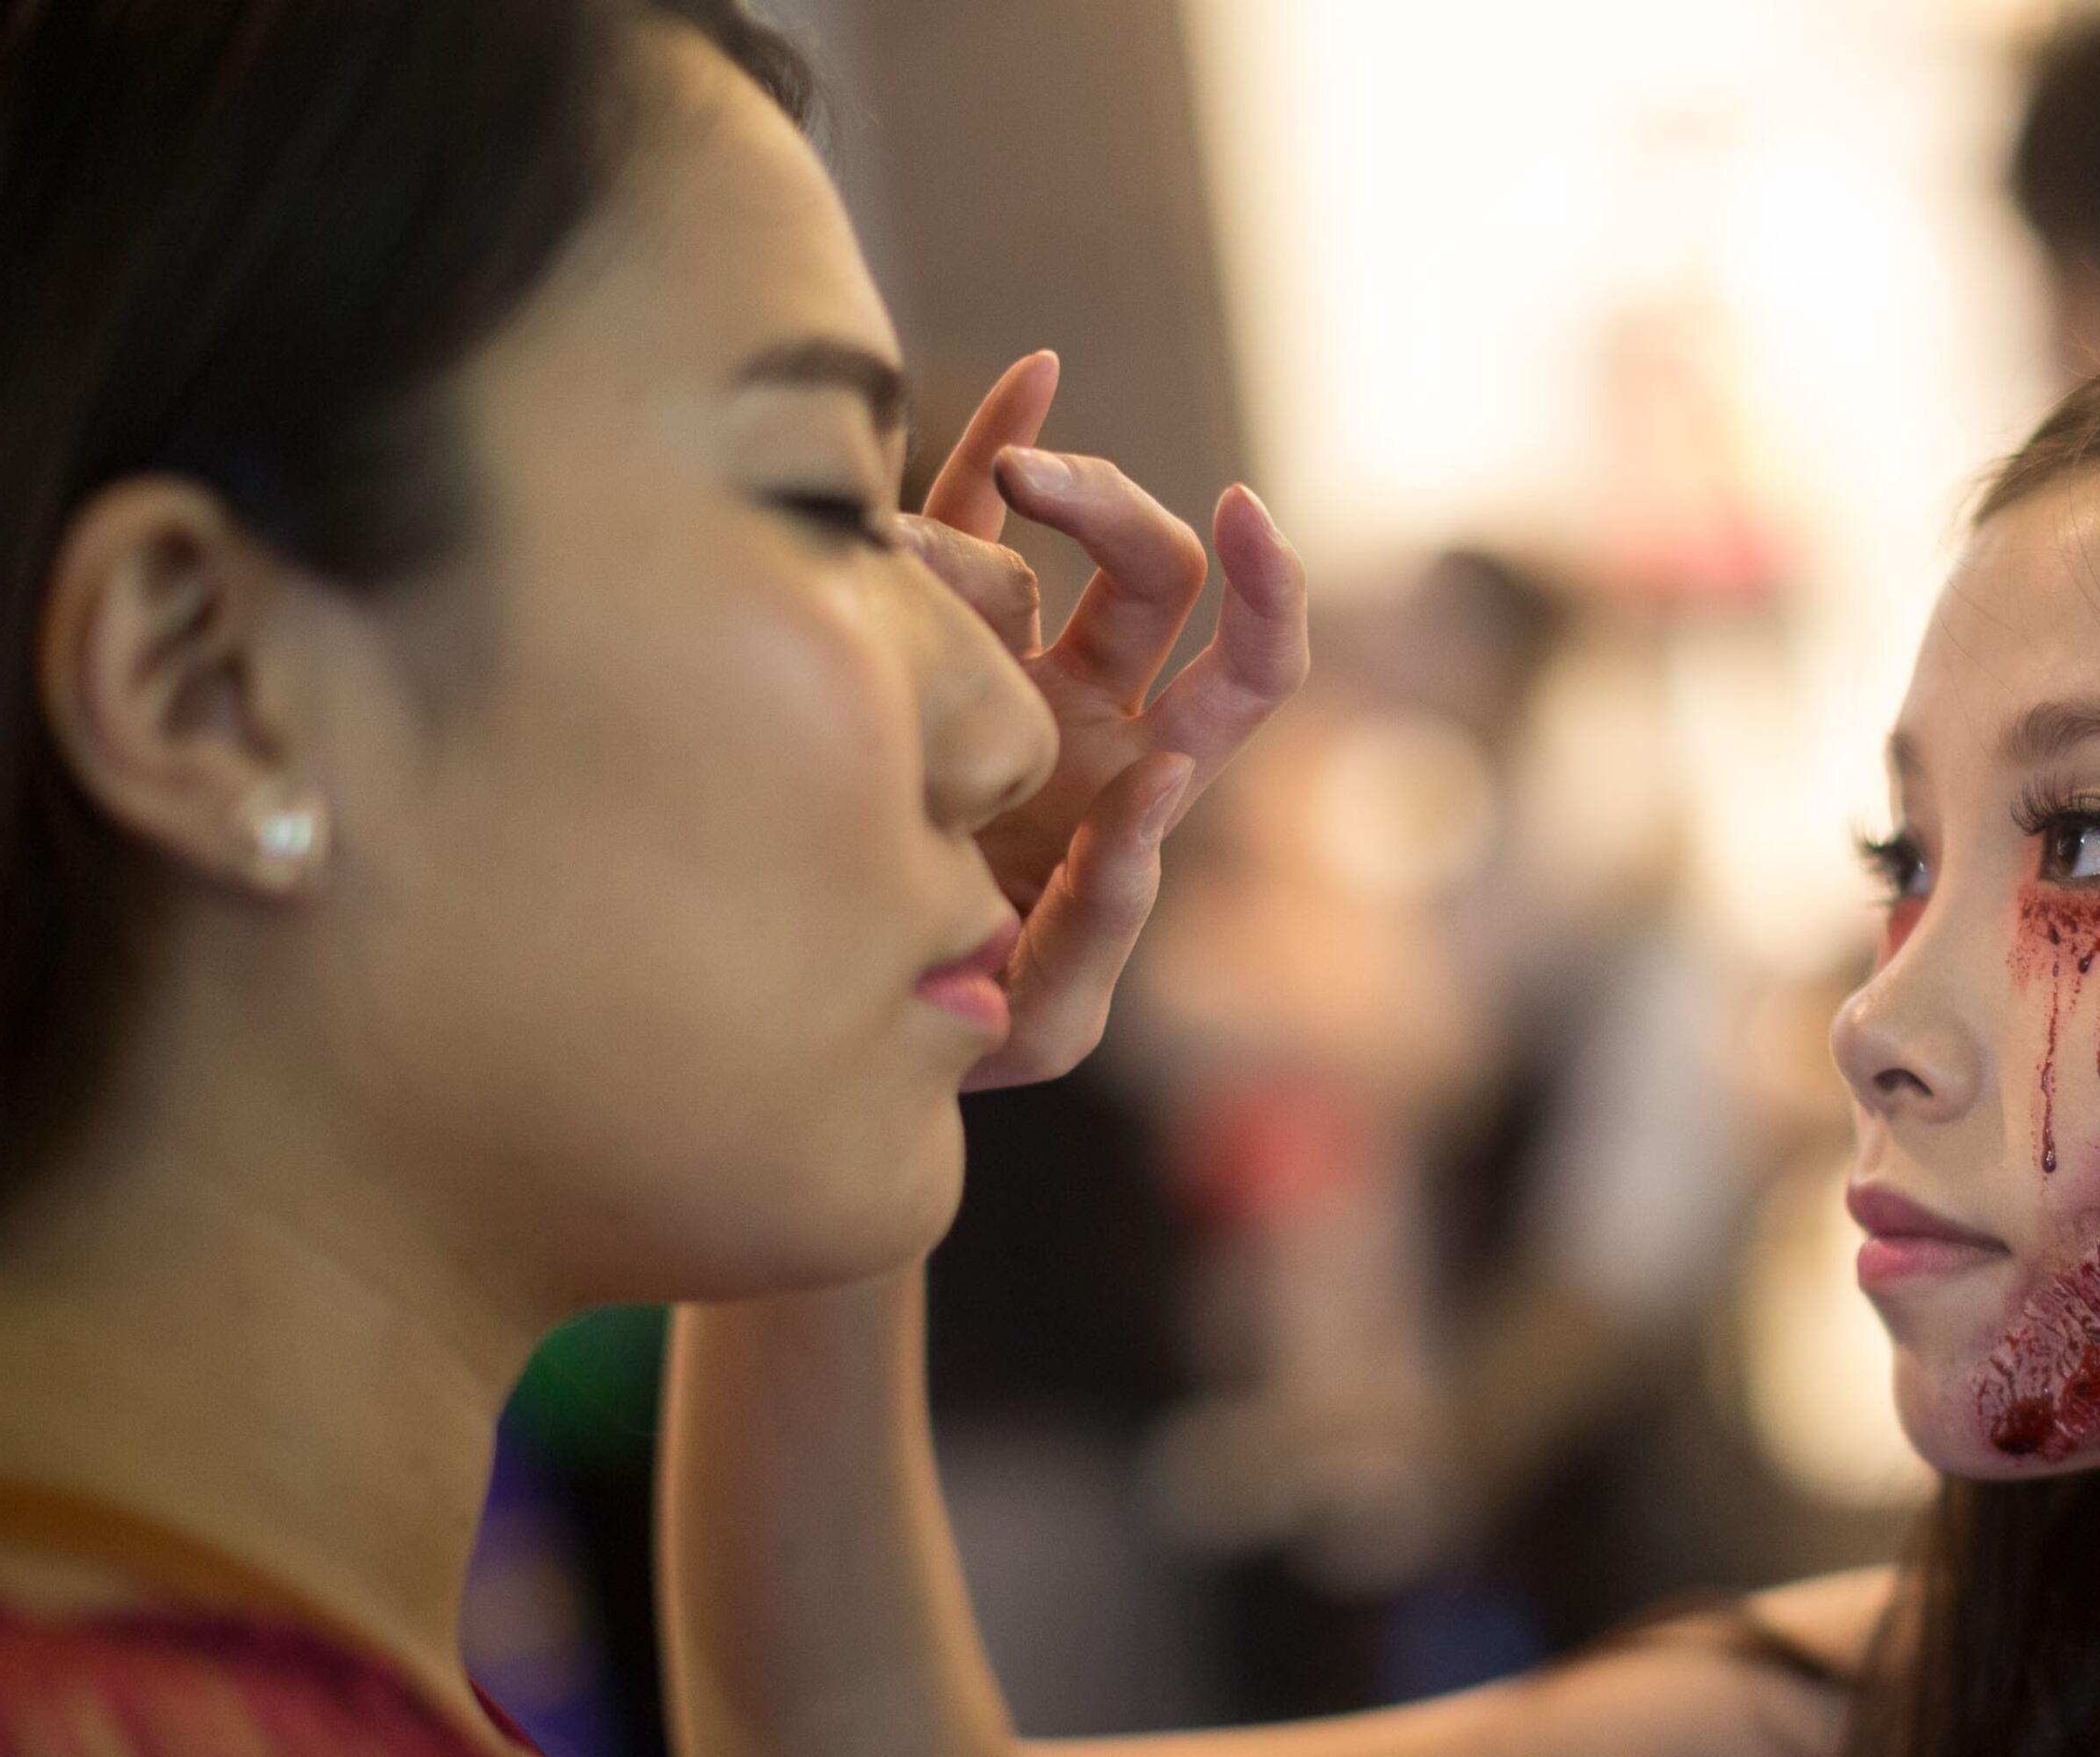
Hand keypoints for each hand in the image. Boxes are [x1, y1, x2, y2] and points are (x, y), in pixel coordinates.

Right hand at [905, 351, 1307, 1087]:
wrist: (832, 1025)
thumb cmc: (960, 1041)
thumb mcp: (1042, 1017)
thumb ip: (1105, 920)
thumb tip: (1156, 786)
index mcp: (1145, 784)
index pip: (1248, 665)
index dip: (1267, 591)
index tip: (1242, 516)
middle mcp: (1090, 710)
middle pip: (1150, 573)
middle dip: (1116, 513)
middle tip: (1044, 499)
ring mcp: (1004, 670)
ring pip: (1036, 545)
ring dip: (1007, 501)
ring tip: (906, 559)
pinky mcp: (915, 647)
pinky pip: (964, 522)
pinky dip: (1005, 443)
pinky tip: (1042, 371)